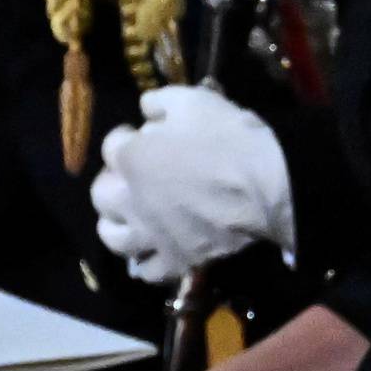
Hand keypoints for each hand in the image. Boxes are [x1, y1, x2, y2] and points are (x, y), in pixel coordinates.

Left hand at [91, 85, 294, 283]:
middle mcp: (129, 200)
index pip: (112, 145)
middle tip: (135, 175)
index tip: (141, 133)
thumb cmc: (229, 138)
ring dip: (117, 224)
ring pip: (113, 237)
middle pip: (101, 194)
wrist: (269, 184)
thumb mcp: (193, 100)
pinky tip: (156, 248)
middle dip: (113, 180)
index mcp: (130, 157)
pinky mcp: (175, 260)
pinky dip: (146, 260)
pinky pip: (148, 270)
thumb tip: (147, 111)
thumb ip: (160, 102)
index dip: (128, 137)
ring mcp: (150, 235)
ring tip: (133, 216)